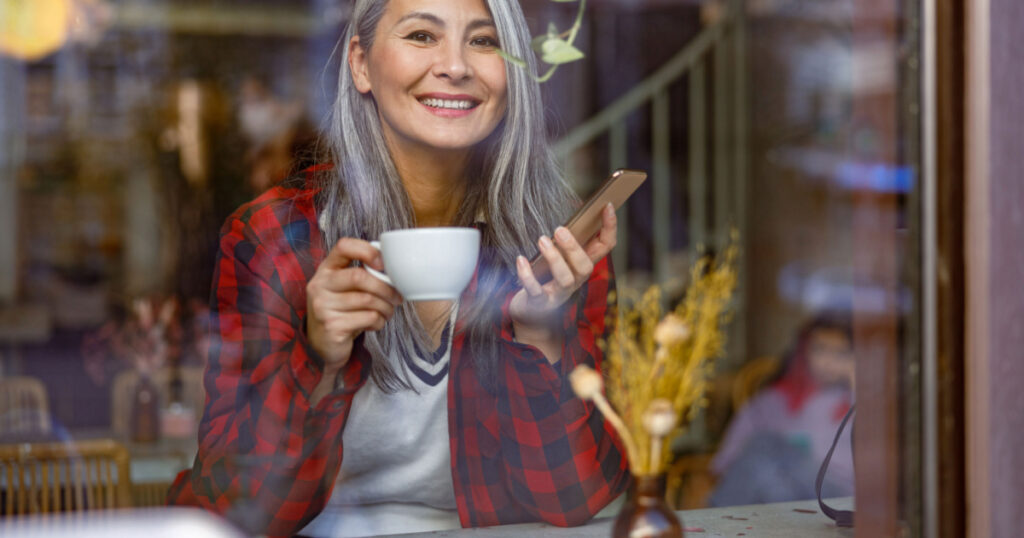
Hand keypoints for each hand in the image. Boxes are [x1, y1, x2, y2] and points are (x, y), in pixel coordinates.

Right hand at [306, 238, 402, 371]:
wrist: (322, 345)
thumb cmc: (341, 311)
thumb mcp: (345, 289)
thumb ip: (361, 275)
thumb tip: (395, 269)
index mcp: (326, 269)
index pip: (343, 246)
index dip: (366, 250)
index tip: (382, 263)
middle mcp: (320, 285)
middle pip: (360, 276)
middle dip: (386, 288)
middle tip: (396, 297)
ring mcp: (322, 306)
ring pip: (368, 299)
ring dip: (386, 307)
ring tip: (388, 311)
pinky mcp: (331, 325)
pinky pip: (368, 318)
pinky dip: (379, 321)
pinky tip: (375, 323)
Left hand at [510, 203, 616, 339]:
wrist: (531, 313)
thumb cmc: (545, 277)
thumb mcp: (560, 258)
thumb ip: (566, 241)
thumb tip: (567, 214)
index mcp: (583, 265)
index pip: (606, 246)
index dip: (610, 227)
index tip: (607, 205)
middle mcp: (576, 280)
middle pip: (585, 266)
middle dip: (574, 248)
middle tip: (559, 229)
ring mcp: (559, 294)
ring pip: (565, 279)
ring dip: (554, 259)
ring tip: (542, 240)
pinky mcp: (540, 303)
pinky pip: (536, 291)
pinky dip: (527, 276)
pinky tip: (520, 260)